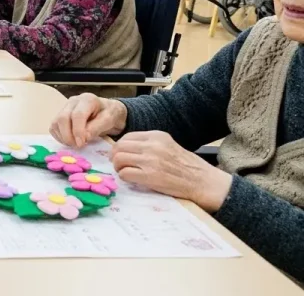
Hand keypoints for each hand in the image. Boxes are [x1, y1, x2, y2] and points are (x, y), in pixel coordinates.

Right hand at [50, 93, 127, 147]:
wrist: (107, 111)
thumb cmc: (109, 114)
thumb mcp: (109, 120)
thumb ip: (96, 127)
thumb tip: (83, 137)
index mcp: (87, 100)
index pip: (77, 115)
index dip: (77, 131)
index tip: (81, 144)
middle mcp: (73, 101)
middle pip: (63, 118)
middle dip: (68, 135)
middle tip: (77, 146)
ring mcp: (65, 107)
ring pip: (55, 123)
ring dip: (63, 137)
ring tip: (74, 144)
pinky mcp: (60, 115)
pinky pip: (53, 127)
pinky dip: (59, 137)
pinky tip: (70, 141)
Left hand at [111, 131, 232, 211]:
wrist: (203, 181)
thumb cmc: (187, 166)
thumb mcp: (169, 146)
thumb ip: (150, 145)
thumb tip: (127, 148)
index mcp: (157, 136)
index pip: (127, 137)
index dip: (120, 147)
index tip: (121, 154)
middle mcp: (152, 145)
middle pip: (119, 146)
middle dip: (114, 156)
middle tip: (118, 165)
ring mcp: (150, 160)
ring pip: (118, 159)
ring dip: (118, 167)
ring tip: (124, 172)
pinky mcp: (150, 176)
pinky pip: (124, 174)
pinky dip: (124, 177)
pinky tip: (132, 180)